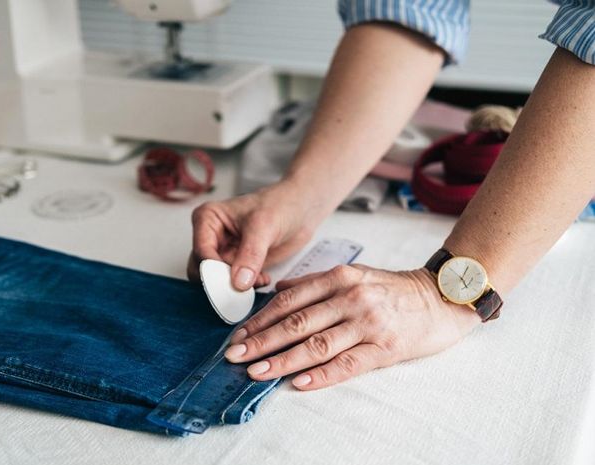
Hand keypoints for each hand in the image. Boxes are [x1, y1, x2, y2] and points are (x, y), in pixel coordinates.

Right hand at [187, 181, 323, 289]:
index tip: (231, 284)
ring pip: (217, 280)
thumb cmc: (281, 204)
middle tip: (243, 287)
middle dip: (222, 282)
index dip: (213, 271)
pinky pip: (233, 284)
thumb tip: (238, 282)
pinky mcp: (237, 264)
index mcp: (207, 218)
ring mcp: (224, 251)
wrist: (302, 209)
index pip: (201, 252)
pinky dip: (247, 287)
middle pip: (203, 270)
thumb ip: (250, 254)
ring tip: (258, 279)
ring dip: (236, 286)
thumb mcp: (264, 226)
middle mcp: (211, 236)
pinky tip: (264, 278)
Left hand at [224, 265, 480, 389]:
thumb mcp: (354, 274)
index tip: (239, 336)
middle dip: (261, 341)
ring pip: (317, 344)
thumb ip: (314, 282)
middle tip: (235, 356)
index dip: (260, 319)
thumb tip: (278, 290)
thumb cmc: (393, 289)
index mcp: (339, 277)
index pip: (289, 301)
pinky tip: (298, 382)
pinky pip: (347, 364)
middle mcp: (350, 297)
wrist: (441, 298)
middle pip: (297, 322)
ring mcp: (368, 322)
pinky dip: (321, 374)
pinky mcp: (385, 347)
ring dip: (282, 359)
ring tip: (257, 371)